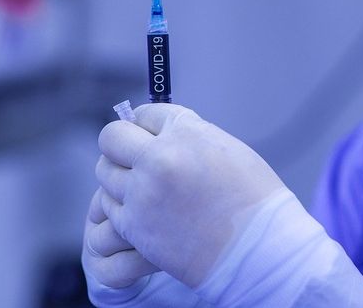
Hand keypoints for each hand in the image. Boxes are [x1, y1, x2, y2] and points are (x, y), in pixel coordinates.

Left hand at [95, 103, 284, 287]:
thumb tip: (160, 133)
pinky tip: (145, 210)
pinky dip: (122, 206)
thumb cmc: (253, 200)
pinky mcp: (134, 226)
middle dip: (121, 144)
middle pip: (112, 138)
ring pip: (104, 172)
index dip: (148, 124)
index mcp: (186, 133)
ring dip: (120, 176)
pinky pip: (109, 206)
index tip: (149, 133)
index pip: (146, 113)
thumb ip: (189, 136)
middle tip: (134, 156)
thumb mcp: (227, 149)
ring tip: (145, 187)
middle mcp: (158, 159)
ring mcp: (143, 194)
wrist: (258, 249)